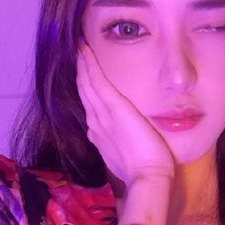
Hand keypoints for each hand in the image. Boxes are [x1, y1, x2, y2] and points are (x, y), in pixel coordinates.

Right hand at [76, 39, 174, 191]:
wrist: (147, 177)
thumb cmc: (144, 170)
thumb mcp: (125, 156)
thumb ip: (119, 144)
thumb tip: (115, 138)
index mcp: (99, 133)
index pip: (90, 105)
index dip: (85, 88)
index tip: (83, 73)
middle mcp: (95, 122)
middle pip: (84, 91)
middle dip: (80, 72)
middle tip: (77, 52)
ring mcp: (101, 114)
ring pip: (86, 83)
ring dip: (82, 64)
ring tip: (78, 47)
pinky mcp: (112, 106)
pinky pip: (96, 80)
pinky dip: (88, 63)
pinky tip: (84, 48)